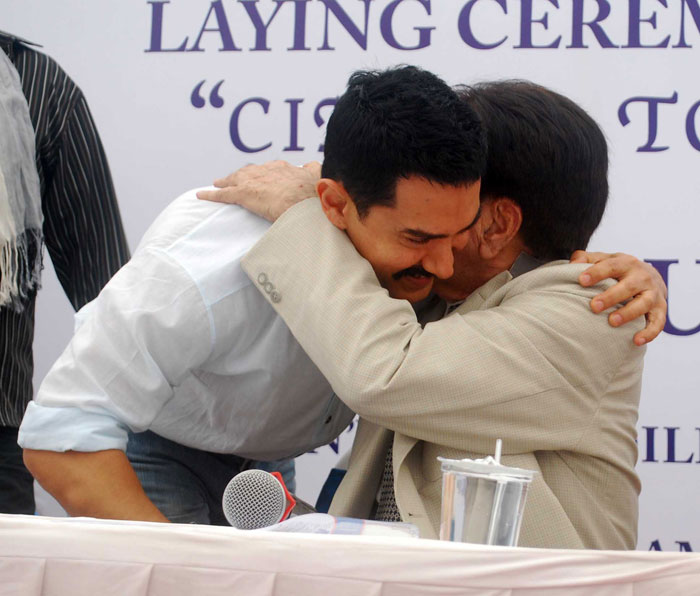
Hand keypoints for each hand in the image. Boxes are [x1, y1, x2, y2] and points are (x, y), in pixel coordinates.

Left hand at [197, 160, 321, 221]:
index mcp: (283, 168)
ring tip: (217, 183)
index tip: (262, 177)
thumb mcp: (317, 176)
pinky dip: (211, 194)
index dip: (264, 174)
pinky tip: (202, 195)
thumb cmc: (314, 193)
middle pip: (249, 171)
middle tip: (235, 179)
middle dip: (242, 175)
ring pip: (234, 179)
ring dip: (225, 181)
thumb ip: (313, 170)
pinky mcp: (243, 194)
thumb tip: (314, 164)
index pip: (270, 169)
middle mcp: (266, 170)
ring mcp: (253, 181)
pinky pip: (223, 194)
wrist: (306, 201)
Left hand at [571, 250, 666, 345]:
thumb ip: (587, 259)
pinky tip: (636, 341)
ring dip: (629, 313)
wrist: (651, 276)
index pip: (611, 266)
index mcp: (626, 263)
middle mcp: (642, 277)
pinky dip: (649, 332)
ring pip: (644, 303)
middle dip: (611, 297)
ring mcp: (653, 294)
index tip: (581, 280)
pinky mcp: (660, 310)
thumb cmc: (620, 270)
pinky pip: (658, 322)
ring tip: (612, 322)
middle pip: (628, 286)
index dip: (596, 272)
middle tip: (594, 306)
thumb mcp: (605, 260)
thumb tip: (572, 263)